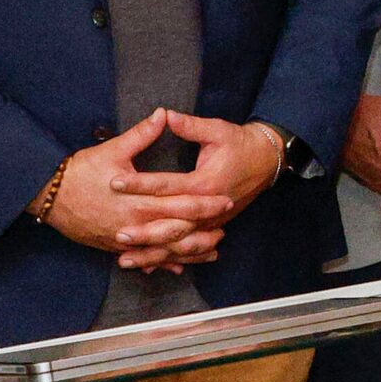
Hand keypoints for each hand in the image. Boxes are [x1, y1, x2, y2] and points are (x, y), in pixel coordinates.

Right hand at [43, 112, 234, 270]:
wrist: (48, 196)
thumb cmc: (80, 172)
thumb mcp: (113, 150)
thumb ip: (142, 135)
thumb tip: (163, 114)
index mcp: (139, 201)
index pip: (181, 204)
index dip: (205, 204)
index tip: (225, 200)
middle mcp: (135, 224)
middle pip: (178, 232)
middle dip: (204, 231)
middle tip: (225, 229)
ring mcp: (125, 239)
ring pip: (164, 251)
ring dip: (189, 252)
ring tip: (212, 251)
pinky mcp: (115, 247)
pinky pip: (144, 258)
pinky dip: (163, 262)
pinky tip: (178, 267)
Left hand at [105, 112, 292, 269]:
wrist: (266, 161)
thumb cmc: (240, 144)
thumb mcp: (218, 130)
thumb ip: (190, 126)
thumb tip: (165, 115)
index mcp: (205, 183)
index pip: (166, 185)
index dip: (139, 183)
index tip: (114, 183)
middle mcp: (207, 208)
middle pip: (171, 225)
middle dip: (143, 232)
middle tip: (117, 234)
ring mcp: (210, 222)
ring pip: (177, 244)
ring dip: (151, 253)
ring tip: (124, 259)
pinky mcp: (210, 228)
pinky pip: (186, 249)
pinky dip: (166, 259)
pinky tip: (146, 266)